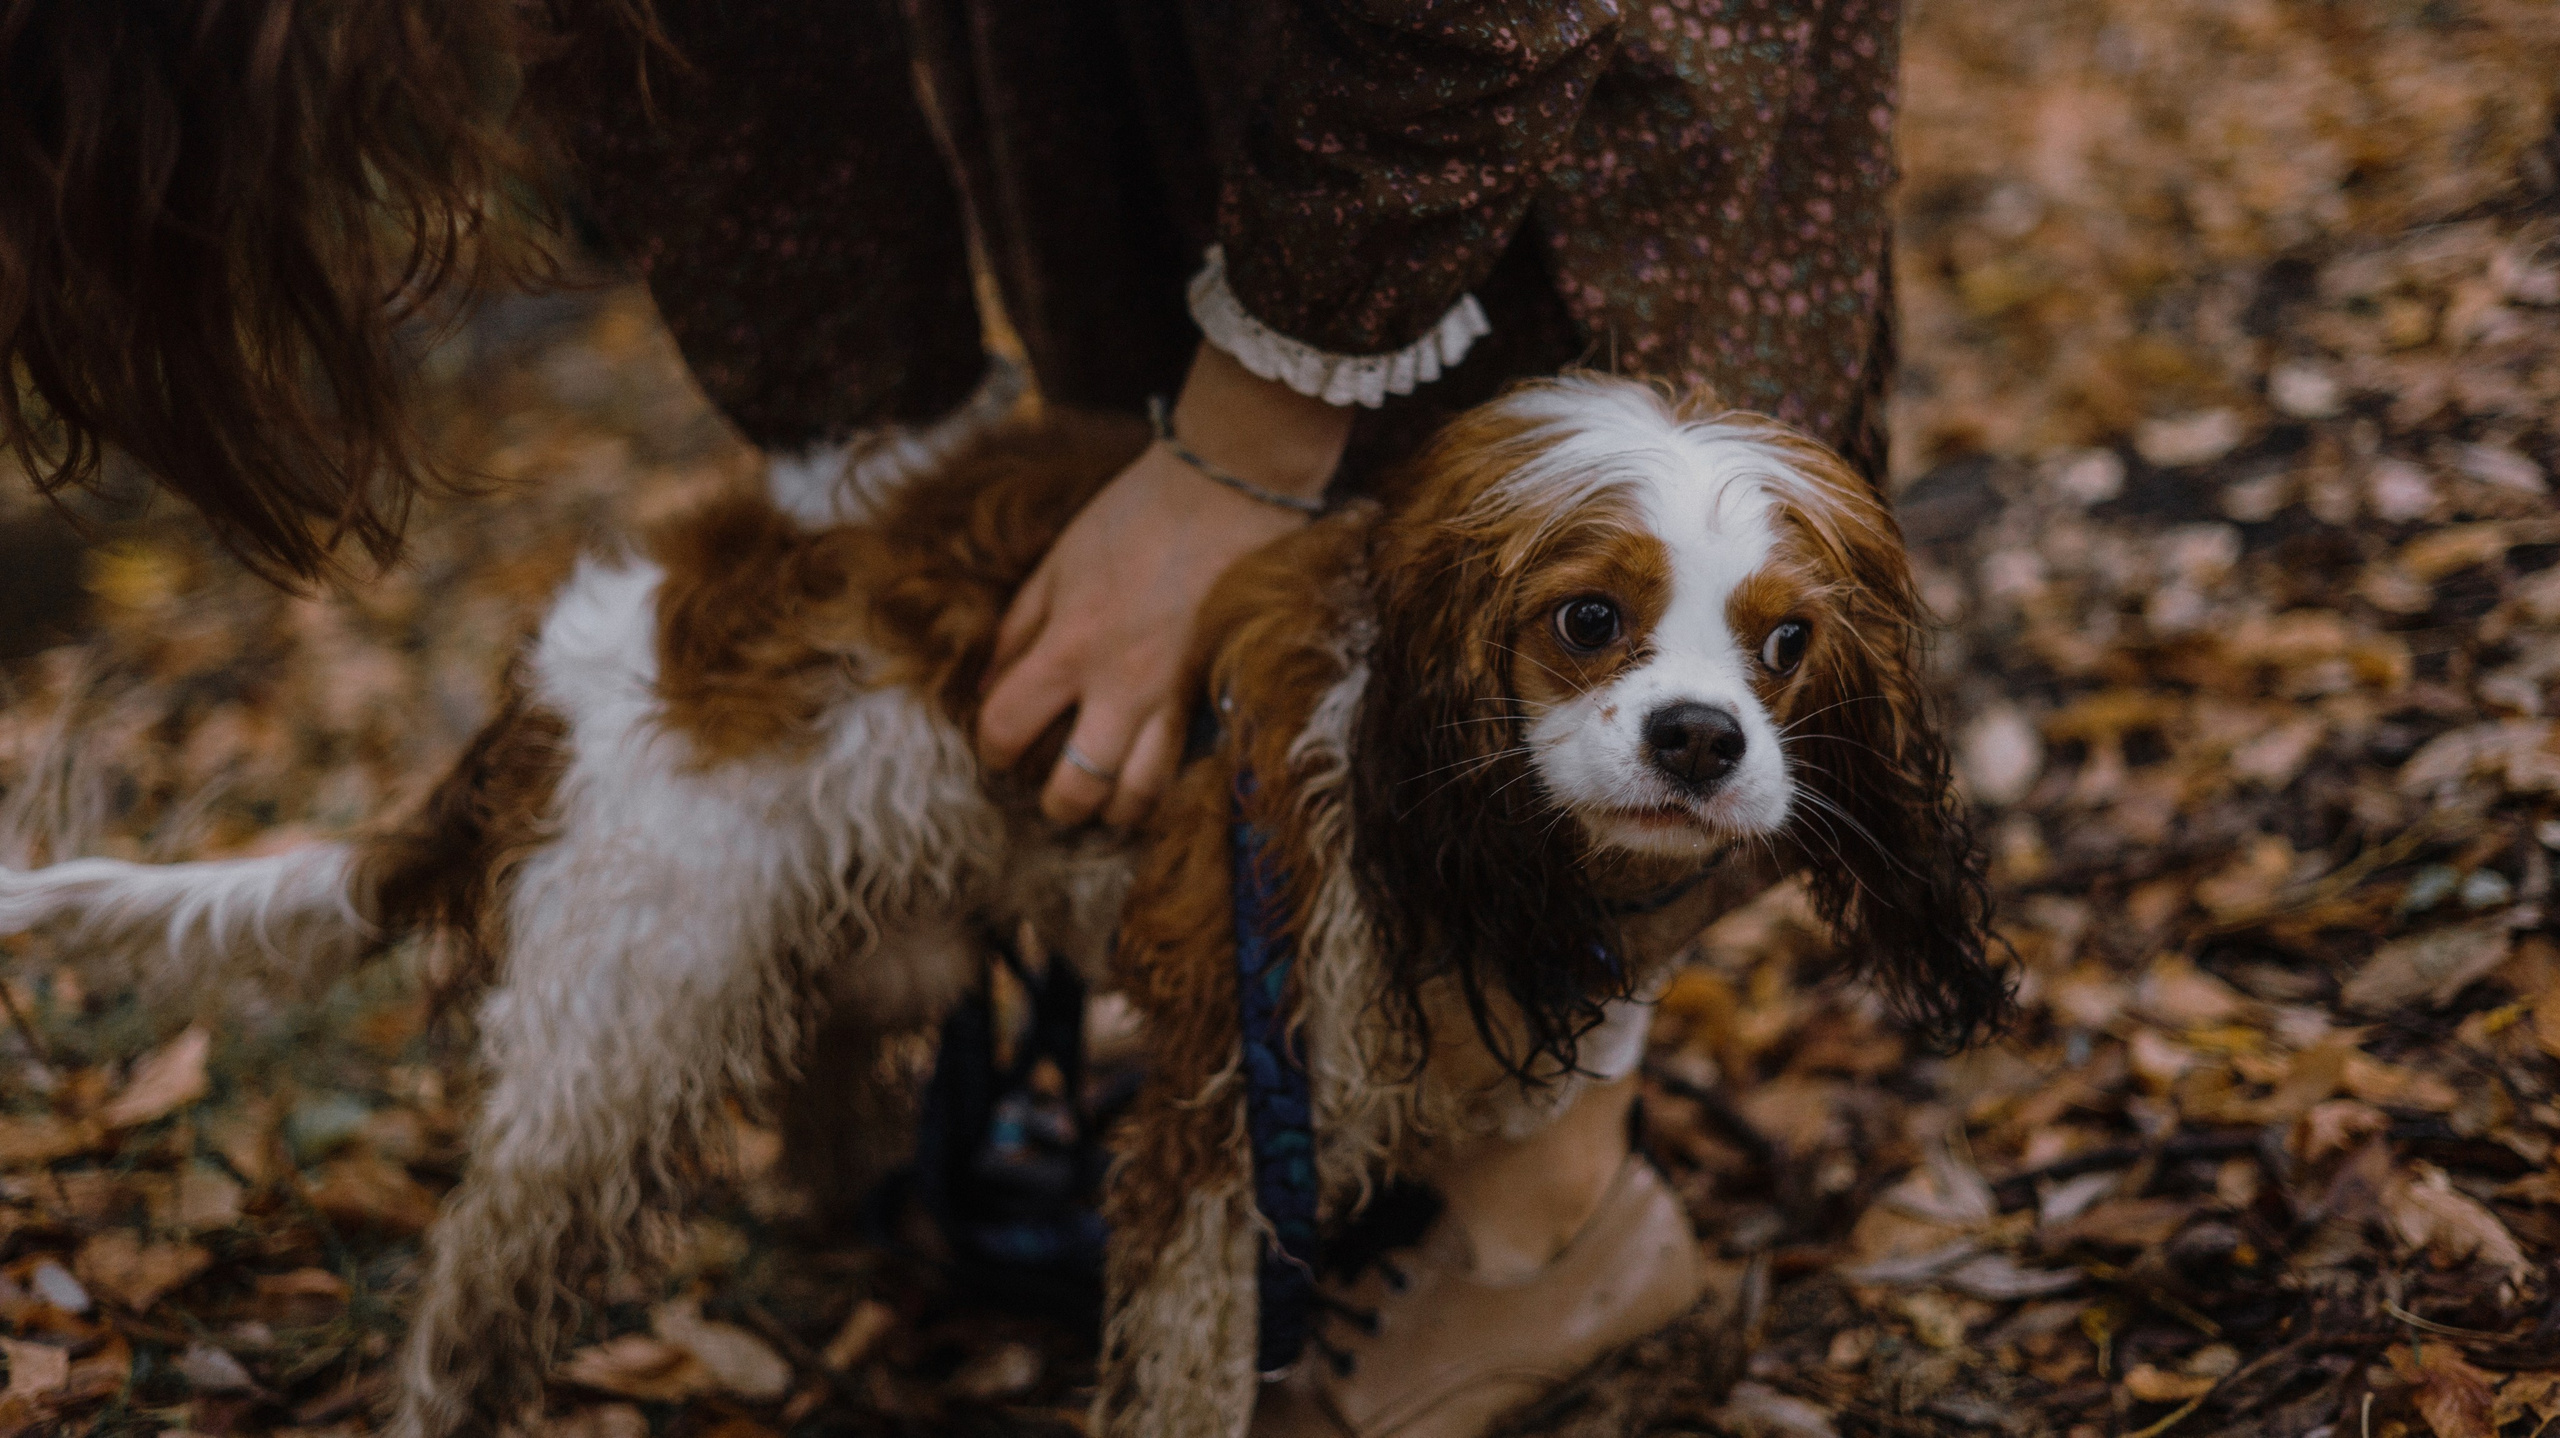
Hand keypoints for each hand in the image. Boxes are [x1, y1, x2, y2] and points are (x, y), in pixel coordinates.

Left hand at [978, 343, 1352, 825]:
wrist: (1227, 489)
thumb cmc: (1135, 515)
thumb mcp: (1057, 562)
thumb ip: (1018, 629)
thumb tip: (989, 685)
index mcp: (1069, 646)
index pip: (1007, 726)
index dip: (992, 750)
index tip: (997, 751)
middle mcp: (1121, 686)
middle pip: (1079, 787)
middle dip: (1059, 806)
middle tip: (1054, 800)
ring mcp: (1176, 696)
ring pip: (1144, 792)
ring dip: (1118, 809)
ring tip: (1107, 803)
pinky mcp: (1217, 692)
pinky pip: (1193, 762)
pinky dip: (1169, 782)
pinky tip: (1157, 778)